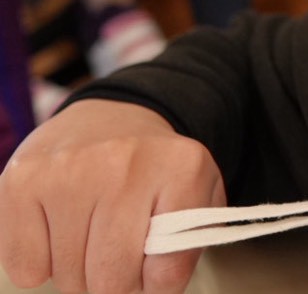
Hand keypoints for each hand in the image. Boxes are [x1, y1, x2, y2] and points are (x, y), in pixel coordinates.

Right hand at [0, 100, 224, 293]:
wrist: (106, 119)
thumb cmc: (152, 171)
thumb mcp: (195, 193)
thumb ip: (188, 242)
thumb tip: (158, 287)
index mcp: (181, 166)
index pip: (168, 269)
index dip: (158, 286)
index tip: (152, 274)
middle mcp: (125, 164)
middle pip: (112, 280)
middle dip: (115, 285)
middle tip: (118, 260)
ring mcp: (69, 170)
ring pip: (69, 276)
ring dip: (79, 274)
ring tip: (91, 238)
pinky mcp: (22, 182)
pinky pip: (27, 268)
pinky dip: (41, 265)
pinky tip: (58, 232)